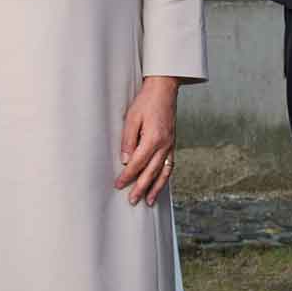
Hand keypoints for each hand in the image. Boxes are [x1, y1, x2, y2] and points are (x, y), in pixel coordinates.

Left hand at [116, 75, 179, 206]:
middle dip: (141, 188)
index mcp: (154, 138)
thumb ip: (128, 140)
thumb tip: (125, 160)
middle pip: (152, 172)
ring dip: (156, 188)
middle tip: (132, 201)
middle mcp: (165, 145)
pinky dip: (165, 177)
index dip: (127, 176)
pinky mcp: (172, 143)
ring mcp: (171, 145)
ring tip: (148, 201)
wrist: (164, 89)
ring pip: (164, 172)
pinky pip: (170, 165)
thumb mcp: (131, 118)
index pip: (138, 163)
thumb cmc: (146, 101)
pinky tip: (160, 184)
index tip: (118, 185)